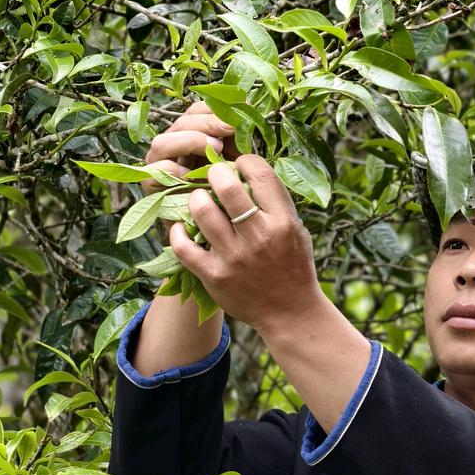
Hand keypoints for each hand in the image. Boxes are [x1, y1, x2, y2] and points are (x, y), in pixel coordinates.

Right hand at [139, 100, 239, 202]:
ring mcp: (158, 164)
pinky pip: (156, 170)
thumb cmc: (228, 196)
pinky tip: (195, 173)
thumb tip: (246, 104)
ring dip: (190, 140)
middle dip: (206, 122)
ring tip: (215, 149)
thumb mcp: (236, 161)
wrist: (217, 231)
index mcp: (192, 136)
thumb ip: (237, 137)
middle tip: (229, 128)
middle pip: (181, 123)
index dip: (214, 108)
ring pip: (163, 142)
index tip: (239, 109)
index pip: (195, 111)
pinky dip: (175, 168)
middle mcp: (173, 147)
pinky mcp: (151, 185)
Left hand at [167, 153, 324, 332]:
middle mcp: (259, 237)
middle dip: (215, 172)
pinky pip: (183, 246)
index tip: (240, 166)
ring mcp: (234, 257)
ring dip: (195, 198)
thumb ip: (277, 203)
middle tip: (213, 177)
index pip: (260, 173)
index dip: (245, 161)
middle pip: (226, 186)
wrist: (290, 313)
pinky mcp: (214, 276)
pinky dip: (177, 233)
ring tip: (199, 200)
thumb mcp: (297, 231)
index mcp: (282, 222)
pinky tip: (182, 228)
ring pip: (201, 210)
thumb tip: (249, 171)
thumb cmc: (294, 266)